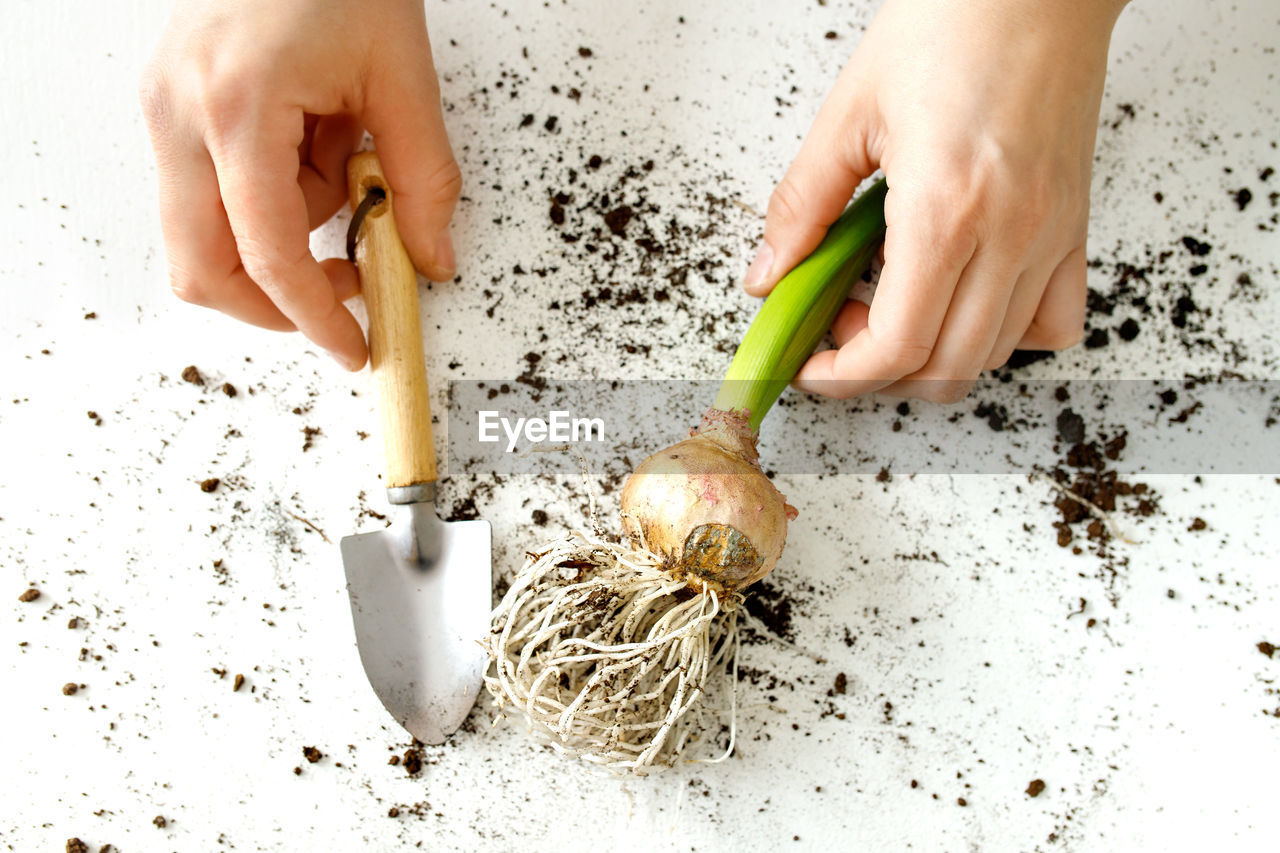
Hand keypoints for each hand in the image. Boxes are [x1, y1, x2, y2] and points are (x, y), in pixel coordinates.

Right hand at [140, 0, 460, 370]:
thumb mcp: (402, 76)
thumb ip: (423, 181)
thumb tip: (429, 259)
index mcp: (238, 104)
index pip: (267, 255)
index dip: (314, 316)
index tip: (352, 346)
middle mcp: (182, 114)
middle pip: (203, 268)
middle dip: (276, 301)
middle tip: (348, 284)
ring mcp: (166, 110)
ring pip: (204, 235)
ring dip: (279, 237)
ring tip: (338, 167)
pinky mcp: (172, 108)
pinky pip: (211, 193)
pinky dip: (266, 201)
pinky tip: (308, 149)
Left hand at [744, 0, 1127, 401]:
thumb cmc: (955, 21)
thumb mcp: (850, 112)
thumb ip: (803, 204)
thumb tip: (770, 273)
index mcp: (946, 207)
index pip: (896, 345)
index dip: (843, 377)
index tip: (811, 367)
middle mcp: (1010, 232)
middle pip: (946, 367)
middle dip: (877, 374)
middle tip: (839, 329)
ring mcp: (1051, 234)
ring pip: (996, 354)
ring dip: (933, 357)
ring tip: (890, 306)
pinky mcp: (1075, 225)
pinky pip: (1056, 321)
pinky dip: (1006, 336)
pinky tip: (964, 302)